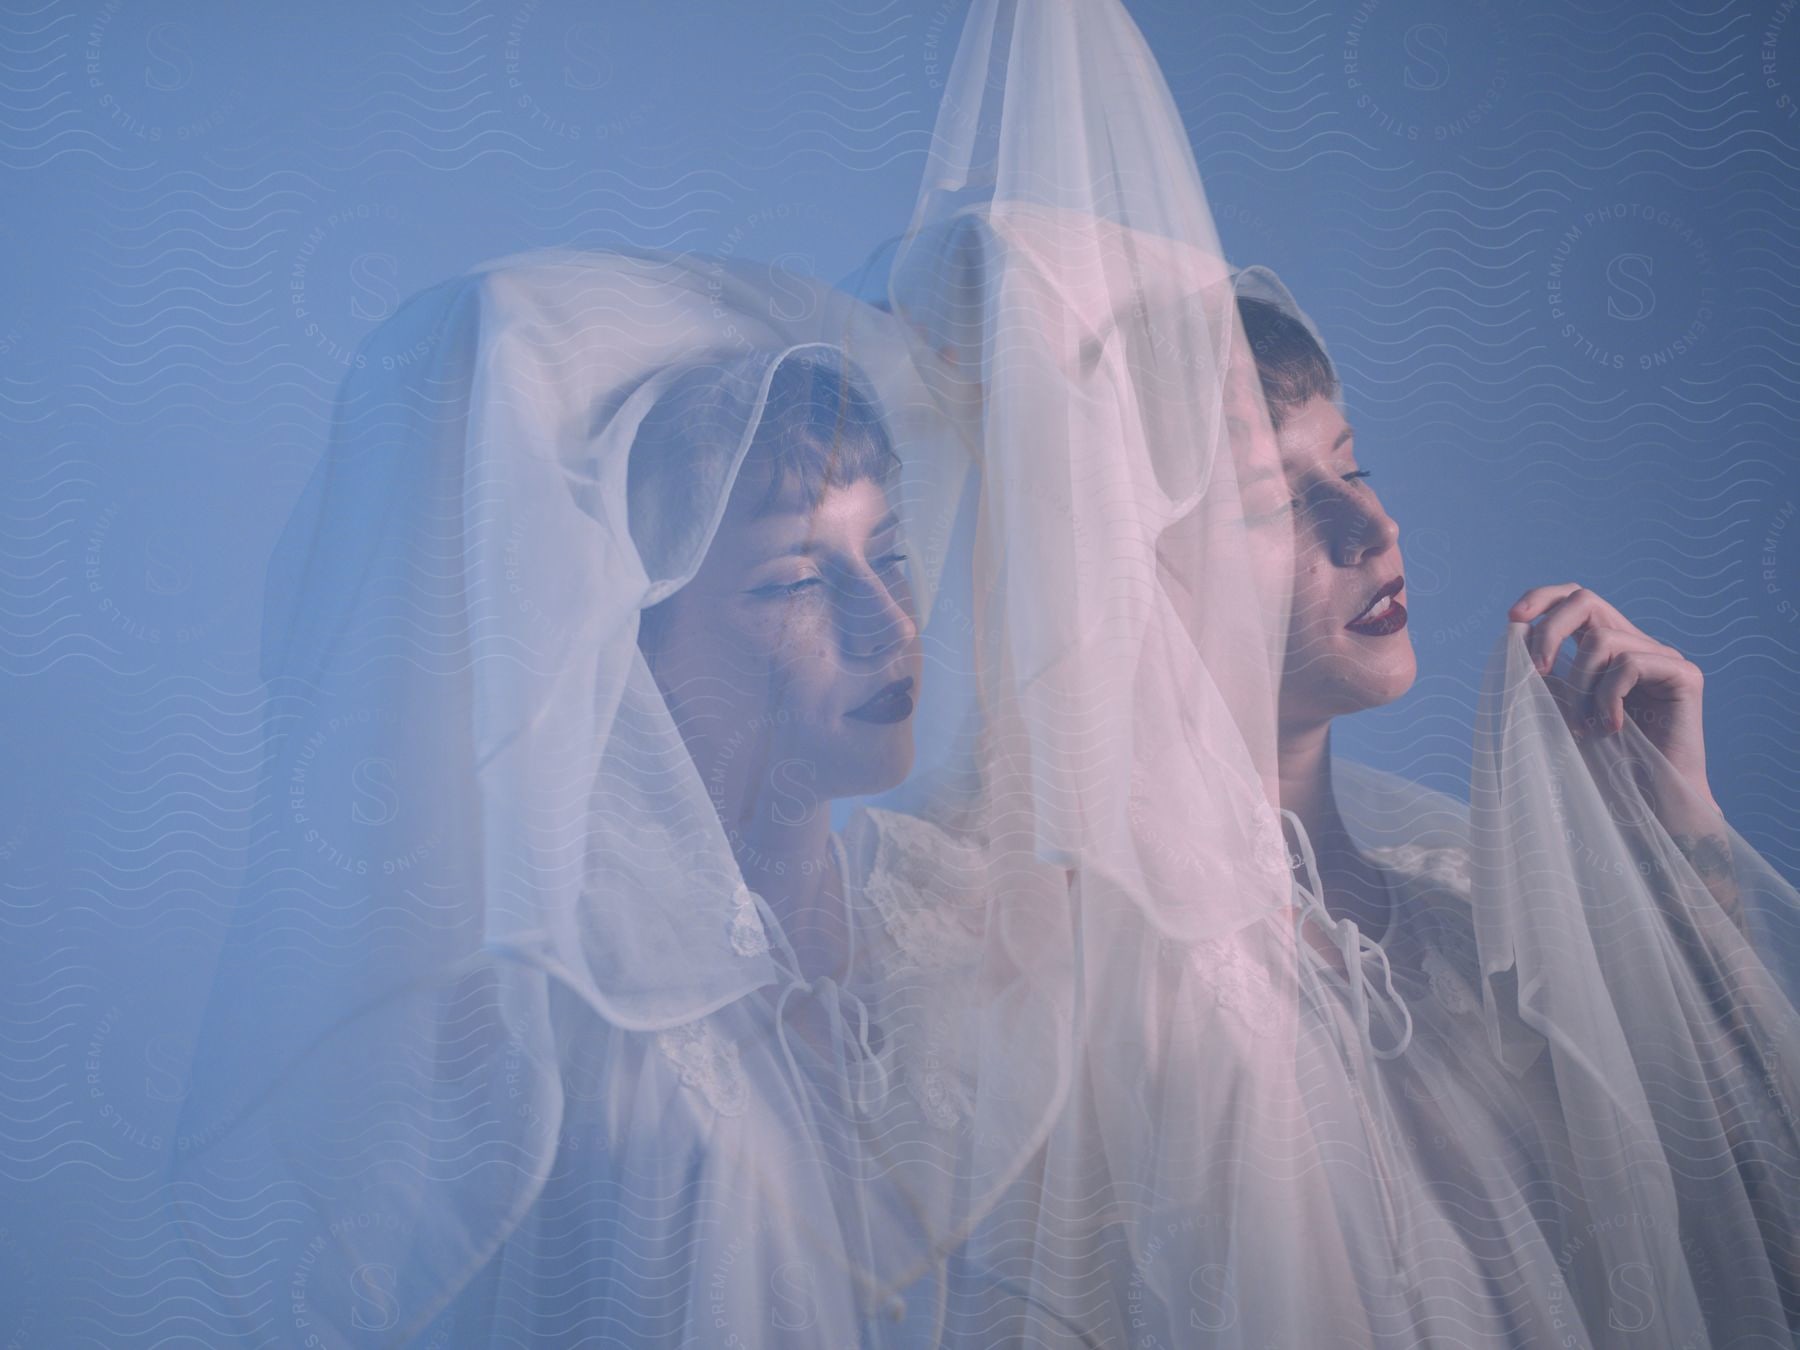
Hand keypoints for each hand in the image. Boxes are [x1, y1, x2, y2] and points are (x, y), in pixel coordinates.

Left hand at [1509, 583, 1714, 809]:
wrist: (1649, 806)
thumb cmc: (1601, 765)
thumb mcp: (1559, 710)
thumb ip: (1545, 674)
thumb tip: (1516, 634)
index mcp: (1606, 649)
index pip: (1575, 599)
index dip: (1542, 599)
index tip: (1512, 621)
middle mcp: (1637, 645)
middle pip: (1587, 600)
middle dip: (1550, 631)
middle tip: (1536, 672)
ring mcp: (1663, 657)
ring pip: (1602, 640)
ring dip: (1578, 685)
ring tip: (1581, 727)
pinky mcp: (1684, 675)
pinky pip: (1629, 664)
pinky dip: (1607, 697)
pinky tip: (1611, 729)